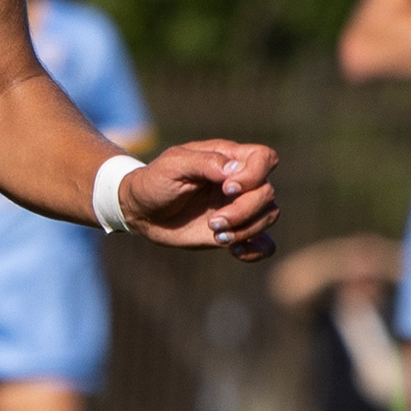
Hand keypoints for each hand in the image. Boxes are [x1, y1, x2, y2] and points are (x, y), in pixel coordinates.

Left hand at [117, 139, 280, 259]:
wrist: (142, 210)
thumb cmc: (155, 181)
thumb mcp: (173, 165)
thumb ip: (205, 163)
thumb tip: (234, 171)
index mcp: (228, 159)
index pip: (264, 158)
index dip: (255, 175)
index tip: (228, 188)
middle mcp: (239, 183)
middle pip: (266, 193)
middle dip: (244, 211)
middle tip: (214, 221)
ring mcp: (239, 207)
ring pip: (268, 216)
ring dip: (246, 229)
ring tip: (217, 234)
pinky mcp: (235, 231)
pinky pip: (264, 243)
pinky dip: (257, 250)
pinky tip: (235, 252)